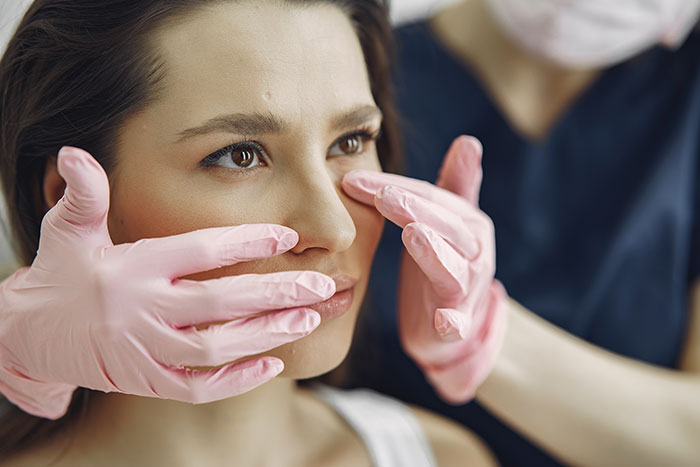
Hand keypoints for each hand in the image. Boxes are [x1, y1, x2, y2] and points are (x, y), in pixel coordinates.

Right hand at [0, 147, 334, 418]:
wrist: (27, 337)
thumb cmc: (60, 275)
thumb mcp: (67, 232)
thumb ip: (84, 196)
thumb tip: (75, 153)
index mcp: (132, 267)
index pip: (197, 251)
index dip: (244, 240)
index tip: (288, 234)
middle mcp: (141, 310)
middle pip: (217, 304)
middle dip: (274, 293)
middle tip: (322, 284)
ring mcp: (144, 350)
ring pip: (213, 348)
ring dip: (264, 335)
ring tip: (308, 320)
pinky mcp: (146, 381)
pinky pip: (195, 387)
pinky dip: (234, 381)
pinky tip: (272, 365)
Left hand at [342, 136, 507, 402]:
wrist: (449, 325)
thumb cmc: (441, 264)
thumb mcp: (446, 223)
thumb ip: (456, 184)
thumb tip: (469, 140)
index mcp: (467, 224)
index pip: (430, 199)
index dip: (395, 187)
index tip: (353, 179)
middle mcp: (473, 253)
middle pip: (447, 227)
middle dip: (416, 210)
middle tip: (385, 197)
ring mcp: (467, 290)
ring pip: (453, 269)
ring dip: (435, 254)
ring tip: (415, 236)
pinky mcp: (457, 323)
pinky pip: (457, 323)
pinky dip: (453, 322)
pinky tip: (445, 322)